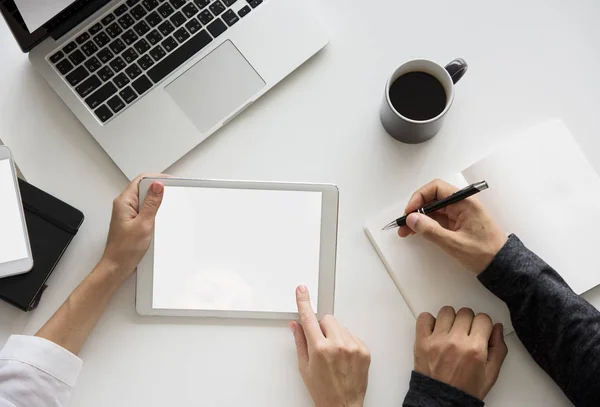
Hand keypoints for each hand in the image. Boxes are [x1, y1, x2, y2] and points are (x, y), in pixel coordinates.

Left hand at [102, 173, 165, 278]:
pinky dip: (153, 212)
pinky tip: (159, 219)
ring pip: (145, 200)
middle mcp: (124, 205)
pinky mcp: (132, 222)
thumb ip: (151, 204)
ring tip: (165, 208)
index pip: (141, 180)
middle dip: (158, 190)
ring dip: (156, 202)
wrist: (117, 267)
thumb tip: (157, 186)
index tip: (170, 182)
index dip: (157, 178)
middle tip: (171, 194)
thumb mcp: (143, 224)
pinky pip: (144, 211)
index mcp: (124, 202)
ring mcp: (127, 214)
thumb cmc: (124, 250)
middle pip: (143, 188)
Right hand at [290, 285, 370, 406]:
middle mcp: (338, 345)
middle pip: (327, 319)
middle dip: (321, 327)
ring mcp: (353, 347)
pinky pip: (352, 335)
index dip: (304, 302)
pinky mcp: (364, 350)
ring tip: (333, 354)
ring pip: (340, 326)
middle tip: (320, 343)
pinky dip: (346, 342)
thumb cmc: (323, 391)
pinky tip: (343, 357)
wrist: (343, 406)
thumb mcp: (305, 367)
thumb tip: (296, 325)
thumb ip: (300, 342)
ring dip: (335, 334)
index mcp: (320, 349)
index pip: (309, 318)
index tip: (302, 291)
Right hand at [398, 179, 506, 273]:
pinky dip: (427, 224)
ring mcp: (460, 213)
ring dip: (419, 218)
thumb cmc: (485, 253)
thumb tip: (412, 219)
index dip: (419, 197)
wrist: (502, 265)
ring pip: (434, 209)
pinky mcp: (458, 222)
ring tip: (406, 231)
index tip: (409, 211)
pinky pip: (439, 218)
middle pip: (433, 198)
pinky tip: (417, 232)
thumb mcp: (455, 243)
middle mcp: (462, 204)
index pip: (437, 188)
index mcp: (465, 202)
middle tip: (404, 224)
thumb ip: (431, 230)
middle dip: (416, 209)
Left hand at [414, 307, 507, 399]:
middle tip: (466, 334)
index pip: (483, 318)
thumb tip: (497, 327)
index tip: (480, 332)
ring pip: (446, 311)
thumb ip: (498, 348)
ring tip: (451, 332)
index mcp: (475, 349)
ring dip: (450, 319)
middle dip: (469, 321)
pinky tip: (436, 331)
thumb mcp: (491, 374)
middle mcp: (456, 341)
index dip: (484, 325)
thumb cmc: (466, 389)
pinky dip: (430, 321)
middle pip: (465, 312)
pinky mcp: (421, 341)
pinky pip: (424, 317)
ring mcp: (437, 340)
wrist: (442, 401)